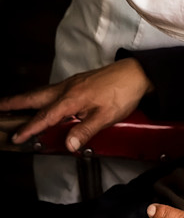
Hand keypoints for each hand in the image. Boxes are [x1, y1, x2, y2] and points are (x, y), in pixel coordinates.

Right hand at [0, 58, 152, 151]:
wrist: (137, 73)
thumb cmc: (123, 93)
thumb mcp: (106, 116)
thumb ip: (86, 130)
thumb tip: (69, 144)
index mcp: (71, 99)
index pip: (45, 117)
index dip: (30, 128)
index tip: (17, 137)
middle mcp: (67, 89)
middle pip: (35, 98)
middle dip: (14, 104)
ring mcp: (72, 83)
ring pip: (42, 92)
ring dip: (25, 99)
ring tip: (11, 105)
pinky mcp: (78, 82)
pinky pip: (52, 90)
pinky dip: (40, 95)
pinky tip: (41, 101)